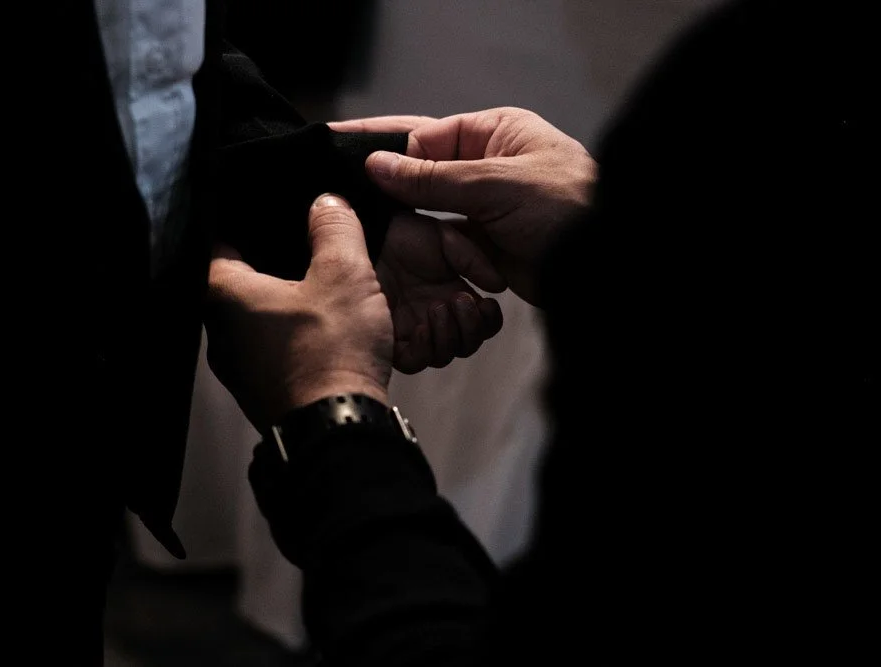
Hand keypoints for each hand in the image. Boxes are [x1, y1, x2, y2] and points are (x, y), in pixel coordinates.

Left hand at [206, 194, 392, 430]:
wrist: (339, 432)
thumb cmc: (332, 352)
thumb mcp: (345, 275)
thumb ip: (335, 229)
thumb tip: (327, 202)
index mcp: (222, 295)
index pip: (216, 241)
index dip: (241, 221)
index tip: (263, 211)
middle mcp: (217, 334)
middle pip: (233, 284)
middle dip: (264, 266)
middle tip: (298, 249)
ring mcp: (235, 369)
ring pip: (251, 321)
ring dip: (278, 306)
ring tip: (314, 292)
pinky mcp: (259, 393)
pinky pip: (268, 352)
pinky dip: (288, 339)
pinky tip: (319, 334)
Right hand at [332, 108, 596, 305]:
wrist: (606, 268)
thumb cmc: (570, 210)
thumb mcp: (496, 185)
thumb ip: (433, 178)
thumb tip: (377, 164)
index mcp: (495, 132)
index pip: (425, 135)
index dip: (383, 146)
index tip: (341, 151)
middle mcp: (487, 165)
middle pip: (423, 171)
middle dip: (386, 182)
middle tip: (337, 188)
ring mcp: (486, 207)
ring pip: (429, 210)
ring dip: (402, 218)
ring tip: (355, 219)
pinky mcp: (487, 245)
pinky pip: (444, 241)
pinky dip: (423, 247)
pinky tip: (389, 247)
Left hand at [378, 212, 504, 373]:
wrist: (367, 236)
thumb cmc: (399, 234)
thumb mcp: (444, 239)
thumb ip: (474, 260)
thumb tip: (499, 287)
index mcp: (447, 293)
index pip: (479, 322)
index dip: (488, 321)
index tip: (488, 304)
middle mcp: (430, 313)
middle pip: (464, 344)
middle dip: (471, 330)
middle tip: (461, 302)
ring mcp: (408, 327)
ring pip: (442, 355)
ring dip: (449, 336)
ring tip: (438, 308)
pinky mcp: (386, 338)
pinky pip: (413, 361)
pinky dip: (424, 349)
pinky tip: (422, 328)